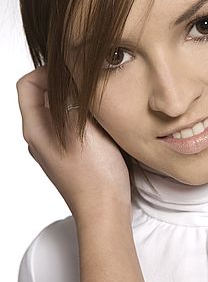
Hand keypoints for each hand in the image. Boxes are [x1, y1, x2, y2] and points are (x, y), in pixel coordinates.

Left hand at [16, 66, 131, 222]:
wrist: (105, 211)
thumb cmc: (94, 175)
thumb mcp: (82, 127)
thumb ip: (72, 98)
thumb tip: (71, 74)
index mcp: (35, 129)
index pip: (27, 84)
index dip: (47, 70)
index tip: (73, 70)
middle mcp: (41, 138)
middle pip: (44, 97)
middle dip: (66, 85)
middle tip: (90, 84)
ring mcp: (56, 149)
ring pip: (61, 113)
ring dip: (79, 103)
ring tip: (100, 104)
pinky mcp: (72, 158)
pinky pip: (73, 129)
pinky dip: (86, 120)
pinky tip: (105, 125)